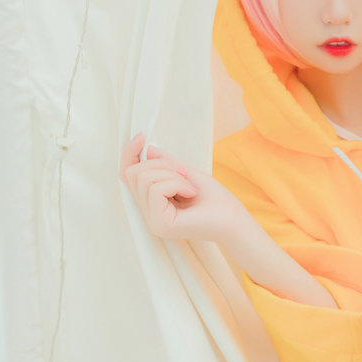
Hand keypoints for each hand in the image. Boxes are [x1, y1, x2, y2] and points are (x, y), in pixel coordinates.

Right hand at [118, 133, 245, 244]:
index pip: (127, 175)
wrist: (234, 219)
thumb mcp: (187, 173)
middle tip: (185, 177)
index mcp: (152, 202)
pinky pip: (156, 189)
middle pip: (134, 172)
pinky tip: (191, 193)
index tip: (141, 136)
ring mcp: (152, 221)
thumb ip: (166, 164)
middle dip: (161, 165)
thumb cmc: (216, 199)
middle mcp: (148, 213)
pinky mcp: (160, 224)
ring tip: (190, 187)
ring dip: (172, 175)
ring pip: (144, 178)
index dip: (129, 153)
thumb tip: (148, 149)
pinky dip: (177, 184)